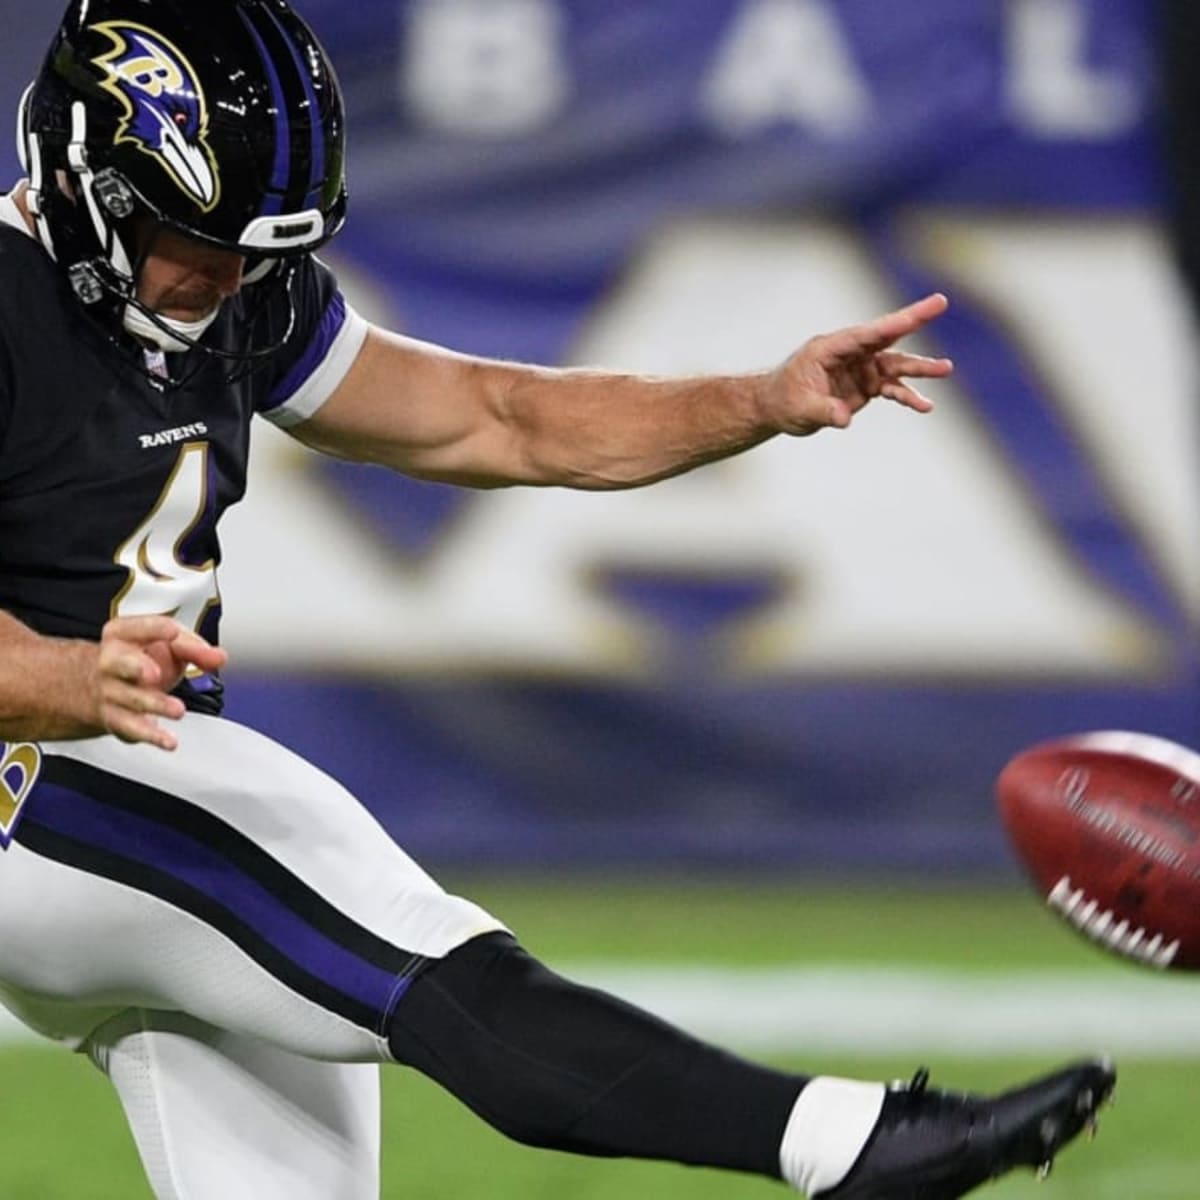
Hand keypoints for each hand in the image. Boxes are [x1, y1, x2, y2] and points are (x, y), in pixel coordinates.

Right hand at [92, 615, 227, 750]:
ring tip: (177, 710)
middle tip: (153, 673)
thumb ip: (195, 649)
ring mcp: (111, 691)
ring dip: (156, 704)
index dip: (156, 629)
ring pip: (131, 698)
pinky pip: (132, 728)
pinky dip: (152, 736)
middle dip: (135, 666)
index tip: (173, 632)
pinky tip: (168, 740)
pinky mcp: (116, 718)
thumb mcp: (169, 645)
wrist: (103, 687)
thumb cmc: (142, 659)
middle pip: (119, 663)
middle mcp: (111, 662)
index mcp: (123, 634)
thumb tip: (218, 657)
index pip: (137, 627)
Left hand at [764, 292, 952, 434]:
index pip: (866, 333)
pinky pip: (891, 388)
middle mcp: (849, 353)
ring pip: (895, 364)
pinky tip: (925, 405)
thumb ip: (824, 411)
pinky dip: (907, 396)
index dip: (892, 322)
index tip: (915, 311)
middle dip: (914, 319)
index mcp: (830, 348)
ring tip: (945, 369)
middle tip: (941, 302)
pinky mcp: (865, 385)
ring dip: (919, 367)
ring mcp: (860, 367)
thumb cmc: (783, 401)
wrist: (777, 409)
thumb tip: (845, 418)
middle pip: (886, 335)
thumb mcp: (800, 408)